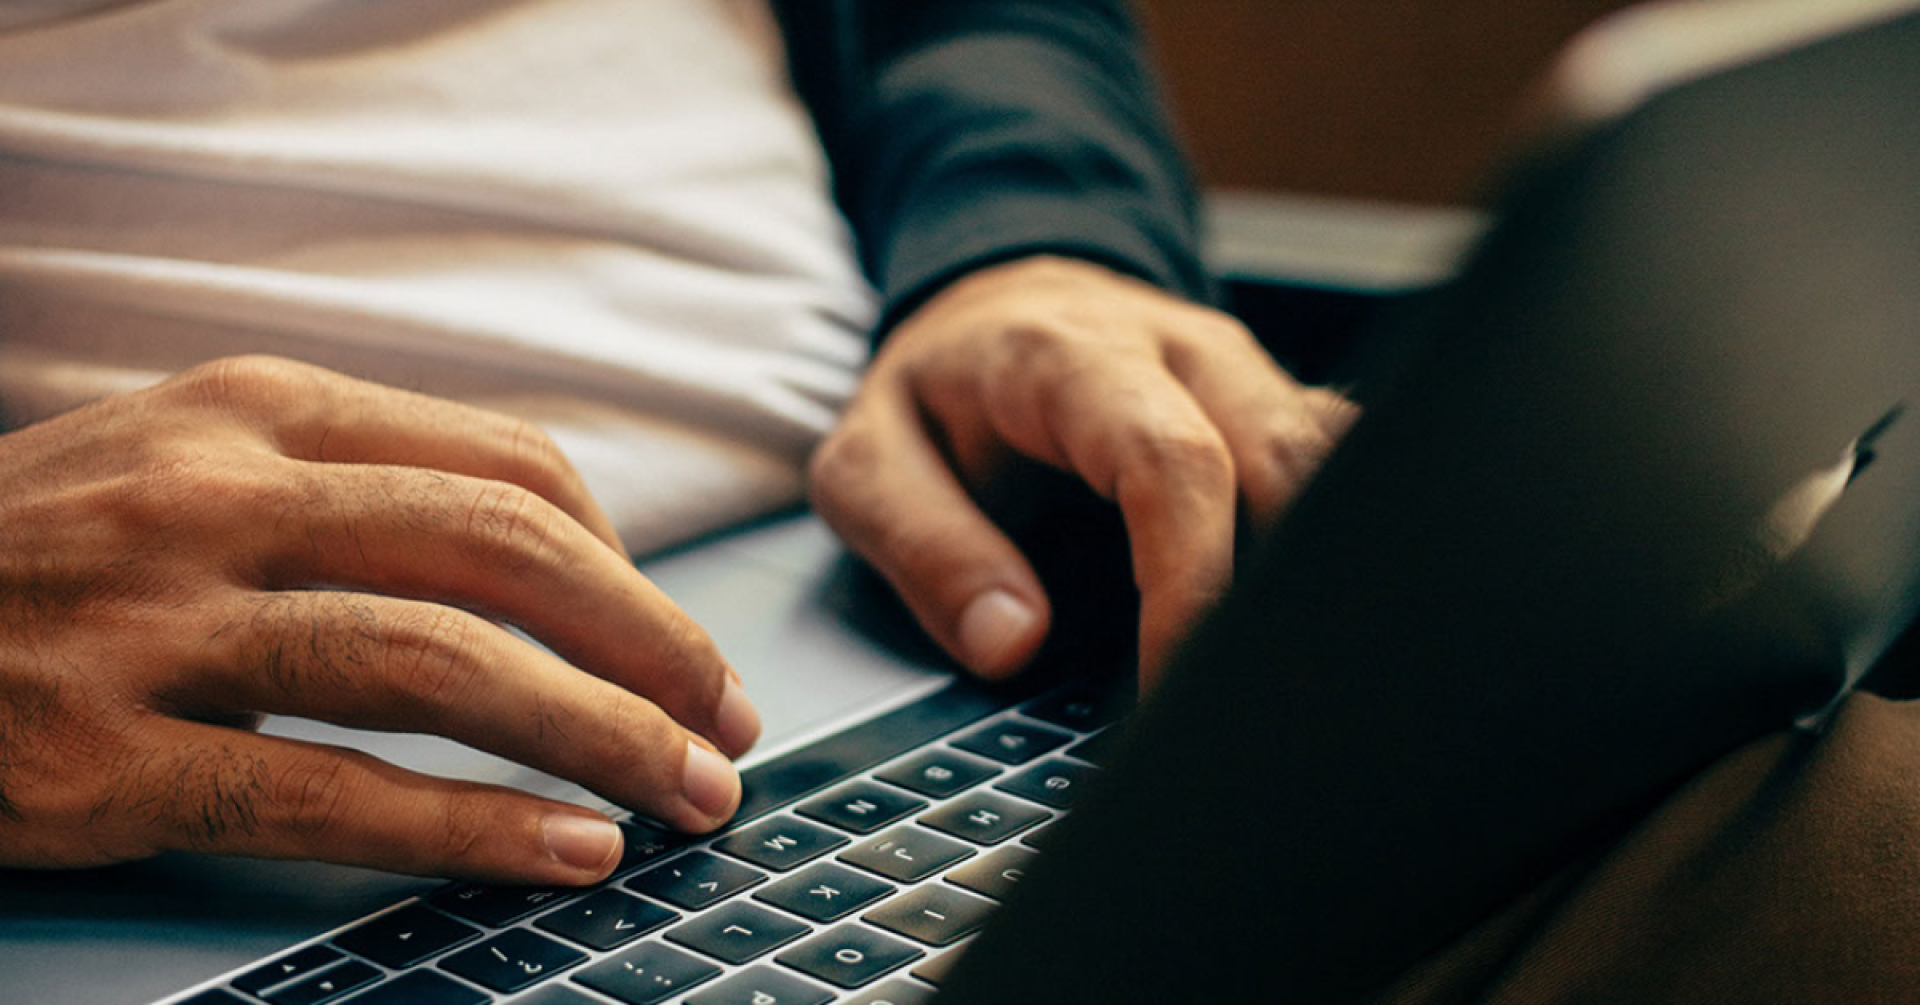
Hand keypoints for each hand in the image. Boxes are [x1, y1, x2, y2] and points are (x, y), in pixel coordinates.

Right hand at [0, 356, 759, 883]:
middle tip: (727, 725)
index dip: (629, 566)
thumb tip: (561, 568)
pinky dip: (473, 825)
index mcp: (256, 410)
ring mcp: (150, 623)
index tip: (683, 643)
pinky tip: (564, 851)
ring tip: (685, 795)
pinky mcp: (98, 757)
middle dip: (650, 648)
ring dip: (596, 734)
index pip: (508, 465)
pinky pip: (328, 795)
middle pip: (504, 554)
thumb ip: (357, 489)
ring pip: (437, 663)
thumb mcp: (194, 464)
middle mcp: (214, 494)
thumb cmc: (47, 556)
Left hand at [811, 256, 1354, 684]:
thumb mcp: (868, 463)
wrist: (992, 307)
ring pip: (1338, 461)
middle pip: (1288, 460)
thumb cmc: (936, 394)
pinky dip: (1336, 545)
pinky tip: (1305, 626)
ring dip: (1322, 570)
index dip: (1190, 582)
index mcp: (1073, 357)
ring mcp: (1244, 373)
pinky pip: (1343, 465)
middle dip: (1278, 592)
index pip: (1173, 463)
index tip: (1172, 685)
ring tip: (1281, 677)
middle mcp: (1181, 350)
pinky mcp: (1277, 404)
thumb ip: (926, 547)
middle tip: (1242, 707)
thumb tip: (1010, 641)